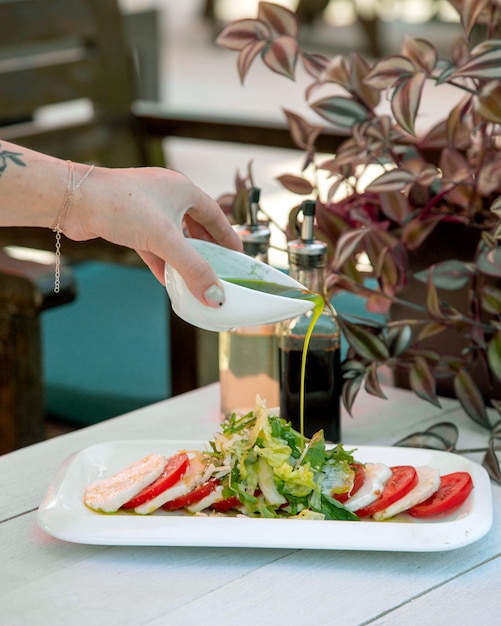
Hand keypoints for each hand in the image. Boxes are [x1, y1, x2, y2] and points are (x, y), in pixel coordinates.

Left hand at [67, 166, 242, 306]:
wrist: (75, 200)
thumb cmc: (122, 206)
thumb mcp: (165, 239)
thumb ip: (193, 269)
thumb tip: (215, 296)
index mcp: (182, 189)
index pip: (214, 215)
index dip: (228, 235)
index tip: (238, 253)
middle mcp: (166, 195)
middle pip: (194, 225)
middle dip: (206, 248)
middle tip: (219, 267)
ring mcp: (146, 208)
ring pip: (172, 236)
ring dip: (182, 257)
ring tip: (195, 277)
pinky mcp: (129, 221)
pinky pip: (152, 244)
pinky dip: (161, 261)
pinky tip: (167, 279)